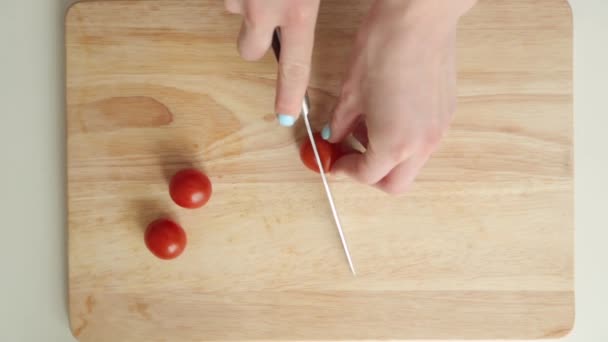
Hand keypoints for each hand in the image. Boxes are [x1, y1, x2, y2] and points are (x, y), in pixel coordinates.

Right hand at [224, 0, 319, 125]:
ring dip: (249, 4)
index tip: (286, 117)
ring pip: (238, 14)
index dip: (289, 96)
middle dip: (256, 41)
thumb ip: (311, 5)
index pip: (294, 68)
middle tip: (269, 17)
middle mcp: (262, 9)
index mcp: (298, 9)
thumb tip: (308, 19)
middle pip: (249, 51)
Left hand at [323, 0, 475, 193]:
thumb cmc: (384, 48)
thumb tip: (335, 134)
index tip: (334, 160)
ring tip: (368, 131)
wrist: (419, 17)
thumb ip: (341, 123)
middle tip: (351, 157)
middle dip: (370, 177)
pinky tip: (389, 116)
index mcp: (394, 144)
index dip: (344, 169)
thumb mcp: (350, 92)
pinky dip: (405, 142)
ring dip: (389, 160)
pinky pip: (424, 143)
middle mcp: (421, 144)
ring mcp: (438, 130)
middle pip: (395, 184)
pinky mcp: (447, 114)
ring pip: (412, 165)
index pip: (366, 176)